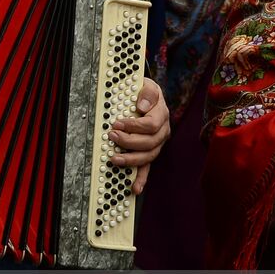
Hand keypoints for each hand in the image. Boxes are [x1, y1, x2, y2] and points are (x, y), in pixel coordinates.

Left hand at [110, 77, 170, 194]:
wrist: (148, 98)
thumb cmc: (146, 93)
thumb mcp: (148, 85)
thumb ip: (148, 93)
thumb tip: (141, 107)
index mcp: (162, 115)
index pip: (151, 124)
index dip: (133, 125)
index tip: (117, 123)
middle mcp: (162, 131)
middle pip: (149, 142)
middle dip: (128, 141)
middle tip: (112, 136)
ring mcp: (157, 143)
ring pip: (148, 156)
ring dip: (131, 159)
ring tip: (115, 158)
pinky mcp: (150, 152)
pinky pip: (148, 167)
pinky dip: (142, 178)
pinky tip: (135, 188)